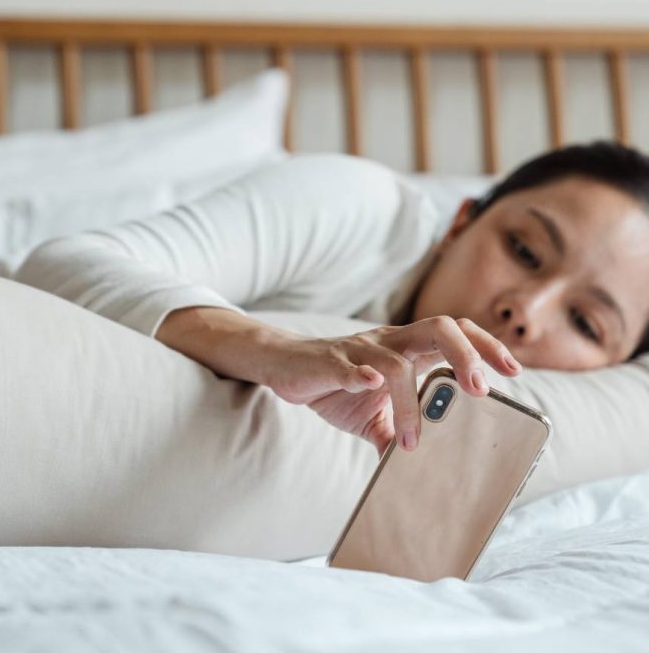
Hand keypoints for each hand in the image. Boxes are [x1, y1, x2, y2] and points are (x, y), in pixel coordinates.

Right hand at [261, 316, 521, 455]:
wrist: (284, 367)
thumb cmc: (334, 385)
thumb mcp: (371, 415)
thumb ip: (396, 432)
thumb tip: (416, 470)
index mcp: (406, 349)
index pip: (456, 334)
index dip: (486, 347)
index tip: (514, 372)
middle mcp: (389, 342)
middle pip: (438, 328)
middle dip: (466, 354)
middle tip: (481, 390)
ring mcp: (359, 349)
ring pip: (395, 360)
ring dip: (411, 399)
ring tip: (417, 438)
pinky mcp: (328, 361)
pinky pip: (348, 365)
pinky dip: (361, 375)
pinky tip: (368, 386)